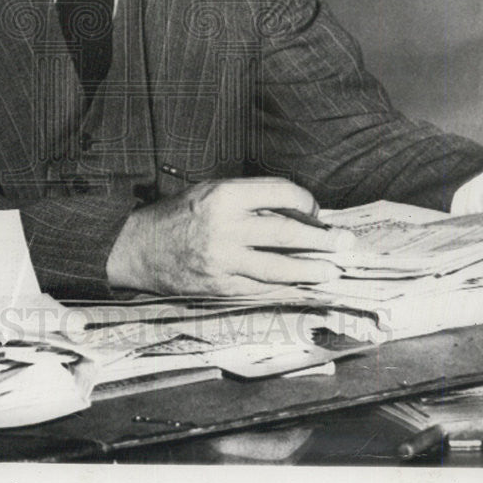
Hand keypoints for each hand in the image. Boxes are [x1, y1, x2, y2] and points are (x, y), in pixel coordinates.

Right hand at [106, 176, 354, 295]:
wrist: (137, 248)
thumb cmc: (177, 215)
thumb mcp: (209, 191)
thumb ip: (248, 199)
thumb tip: (293, 212)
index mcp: (225, 195)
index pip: (281, 193)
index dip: (305, 201)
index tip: (315, 210)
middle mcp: (226, 228)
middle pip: (287, 233)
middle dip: (322, 240)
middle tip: (345, 244)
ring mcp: (223, 261)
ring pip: (279, 268)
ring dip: (311, 270)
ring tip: (332, 271)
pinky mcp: (220, 287)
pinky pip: (261, 290)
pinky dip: (286, 290)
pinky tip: (303, 289)